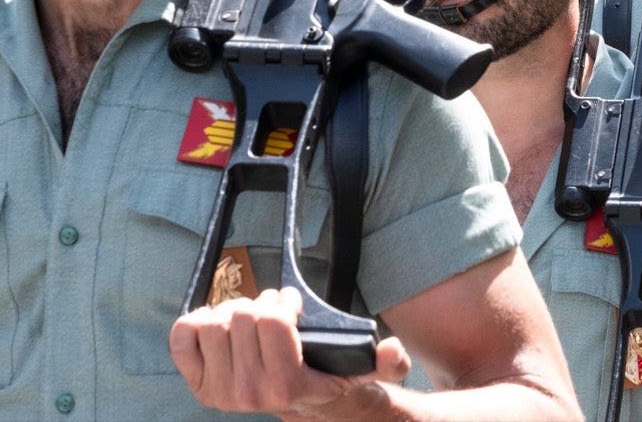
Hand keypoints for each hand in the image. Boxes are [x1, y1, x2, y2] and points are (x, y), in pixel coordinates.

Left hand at [171, 286, 410, 417]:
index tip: (293, 307)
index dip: (284, 303)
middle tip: (274, 311)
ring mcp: (219, 391)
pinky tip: (219, 326)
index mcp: (286, 385)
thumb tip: (392, 351)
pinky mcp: (199, 384)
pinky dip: (196, 323)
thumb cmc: (328, 375)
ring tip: (250, 320)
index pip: (271, 321)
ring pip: (212, 323)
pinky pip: (183, 338)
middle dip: (261, 304)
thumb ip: (388, 361)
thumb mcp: (365, 369)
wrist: (301, 404)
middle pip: (241, 316)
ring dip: (231, 311)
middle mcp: (248, 393)